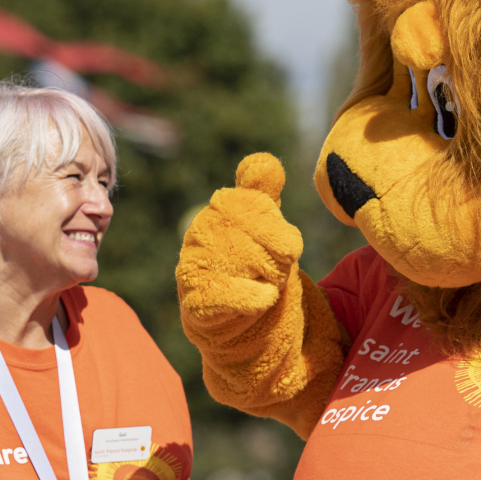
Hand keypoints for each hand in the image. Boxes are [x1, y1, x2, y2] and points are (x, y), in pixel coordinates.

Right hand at [177, 154, 304, 346]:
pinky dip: (254, 298)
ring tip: (266, 284)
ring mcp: (193, 265)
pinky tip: (265, 298)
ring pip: (248, 263)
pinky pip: (228, 295)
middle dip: (278, 256)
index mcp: (221, 208)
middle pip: (257, 235)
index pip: (258, 204)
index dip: (280, 229)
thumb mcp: (265, 225)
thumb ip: (264, 193)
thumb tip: (263, 161)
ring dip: (269, 277)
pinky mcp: (194, 301)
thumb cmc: (251, 264)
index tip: (287, 246)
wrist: (234, 317)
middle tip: (278, 269)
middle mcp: (201, 231)